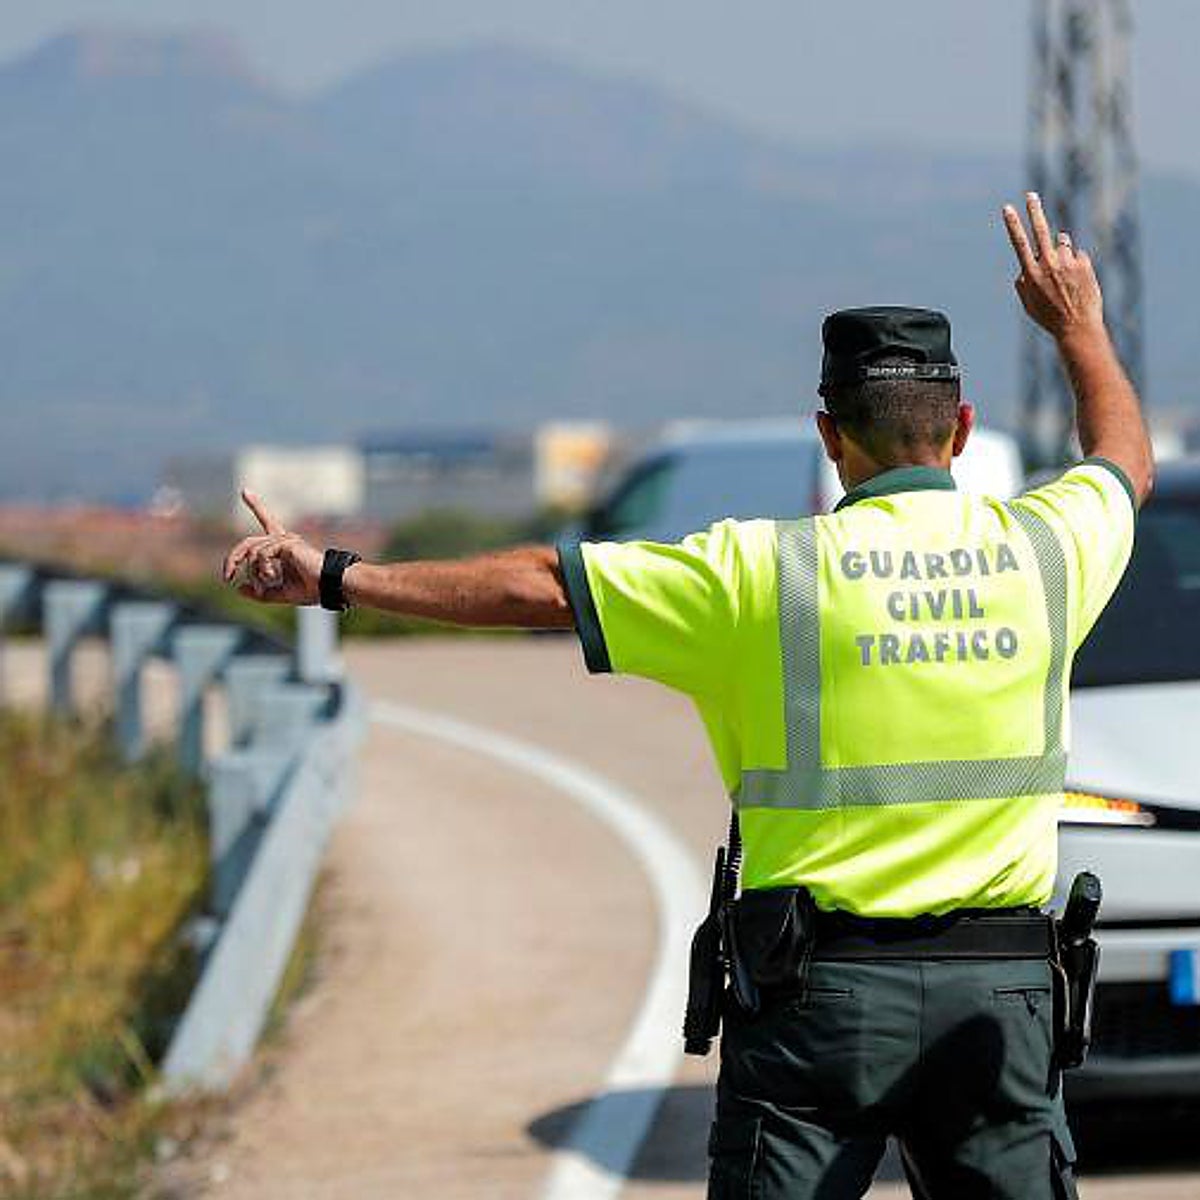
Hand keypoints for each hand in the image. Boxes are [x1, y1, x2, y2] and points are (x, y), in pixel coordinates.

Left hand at [221, 490, 322, 605]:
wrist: (328, 586)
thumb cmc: (310, 589)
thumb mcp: (279, 593)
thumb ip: (259, 592)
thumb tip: (239, 588)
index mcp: (282, 547)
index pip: (267, 522)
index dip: (257, 506)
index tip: (245, 491)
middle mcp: (283, 539)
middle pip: (248, 543)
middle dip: (233, 558)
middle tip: (227, 577)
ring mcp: (284, 539)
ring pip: (253, 553)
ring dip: (254, 573)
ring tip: (263, 586)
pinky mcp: (286, 542)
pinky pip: (262, 554)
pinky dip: (262, 569)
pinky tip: (272, 577)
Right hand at [1002, 192, 1104, 342]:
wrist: (1077, 326)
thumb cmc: (1050, 318)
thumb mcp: (1028, 305)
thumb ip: (1022, 284)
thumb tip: (1023, 269)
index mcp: (1031, 274)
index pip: (1019, 242)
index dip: (1013, 224)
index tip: (1008, 208)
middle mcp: (1048, 264)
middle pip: (1040, 230)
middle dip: (1034, 210)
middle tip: (1031, 195)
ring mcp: (1067, 262)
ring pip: (1062, 244)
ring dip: (1061, 252)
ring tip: (1064, 275)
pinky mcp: (1084, 263)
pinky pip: (1077, 256)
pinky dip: (1076, 264)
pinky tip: (1078, 282)